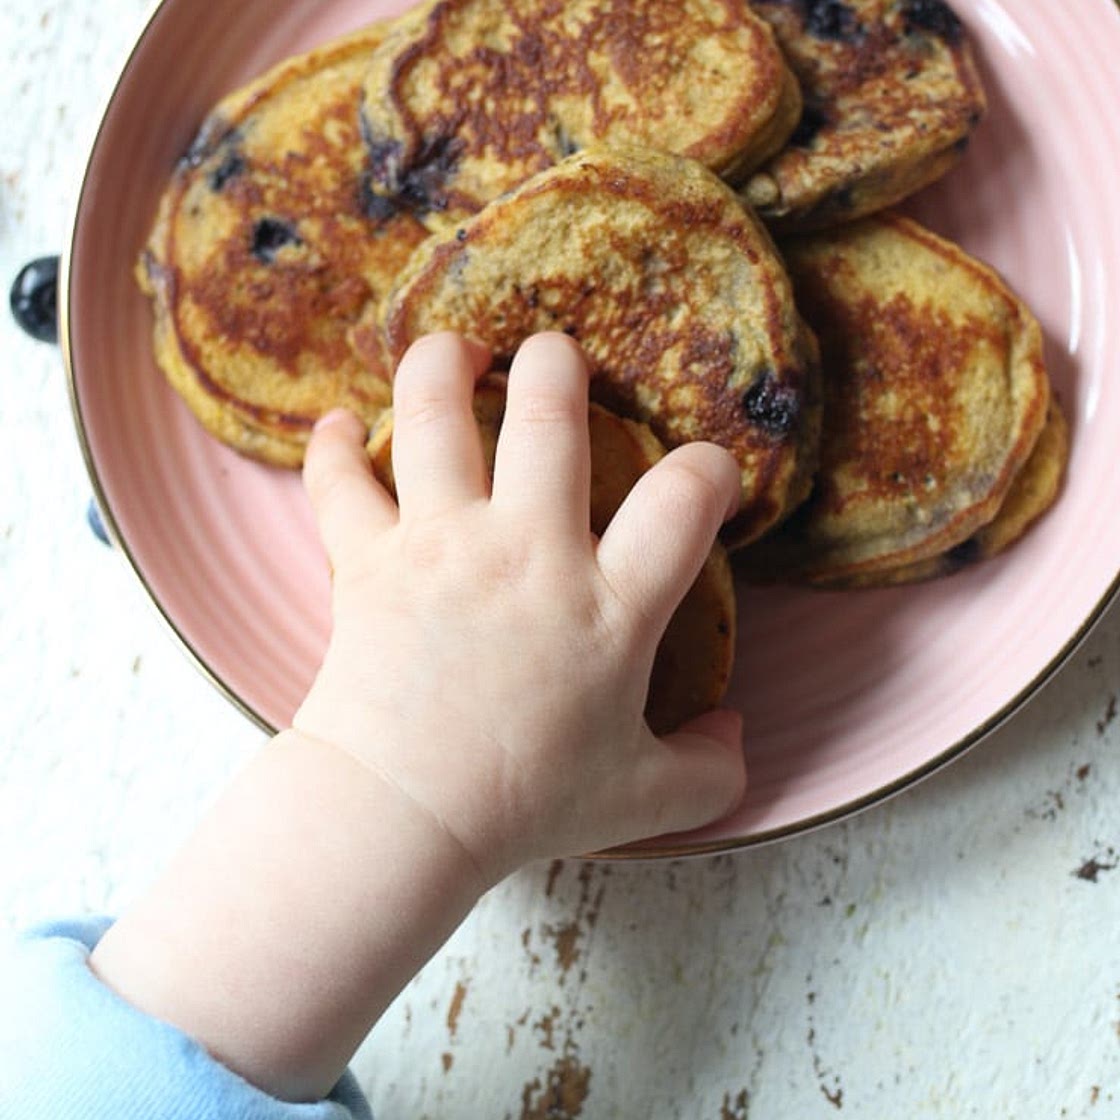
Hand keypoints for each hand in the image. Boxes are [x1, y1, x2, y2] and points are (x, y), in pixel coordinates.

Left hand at [295, 331, 746, 880]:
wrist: (402, 818)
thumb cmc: (523, 806)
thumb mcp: (646, 800)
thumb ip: (711, 771)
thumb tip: (734, 732)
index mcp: (609, 604)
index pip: (684, 499)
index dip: (708, 470)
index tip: (701, 477)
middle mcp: (528, 553)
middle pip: (549, 413)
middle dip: (558, 365)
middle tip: (557, 360)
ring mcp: (442, 547)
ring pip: (435, 414)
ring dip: (445, 364)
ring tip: (459, 351)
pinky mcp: (368, 561)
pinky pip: (339, 480)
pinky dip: (331, 446)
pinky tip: (337, 426)